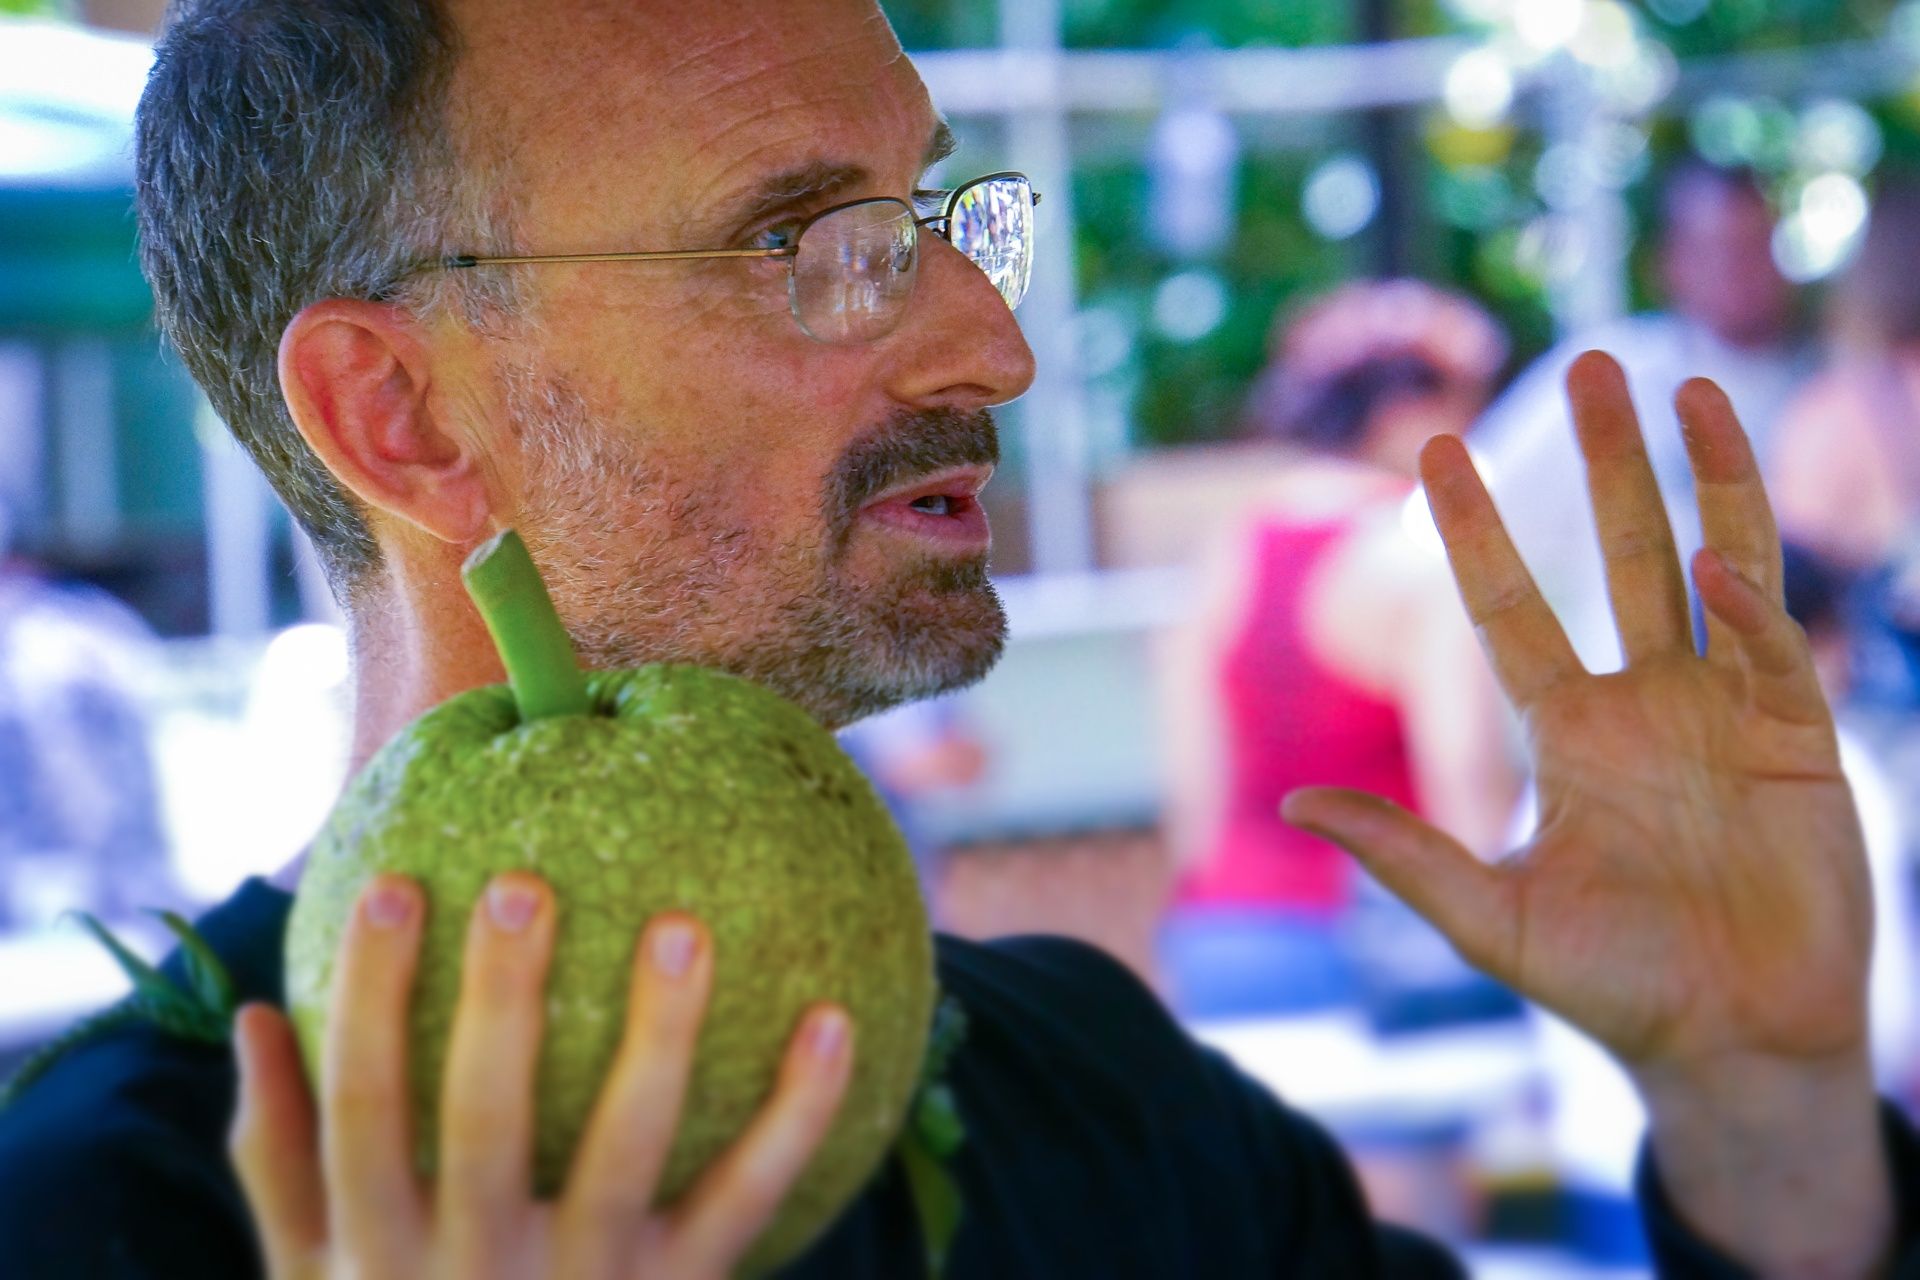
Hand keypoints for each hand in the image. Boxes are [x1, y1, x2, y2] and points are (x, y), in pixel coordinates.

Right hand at [228, 872, 853, 1278]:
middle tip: (520, 883)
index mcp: (378, 1257)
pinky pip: (751, 1195)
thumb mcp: (316, 1279)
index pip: (363, 1109)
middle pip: (487, 1118)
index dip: (368, 998)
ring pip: (626, 1147)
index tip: (388, 883)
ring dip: (659, 1035)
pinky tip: (837, 1015)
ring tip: (684, 924)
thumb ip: (281, 1158)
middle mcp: (477, 1272)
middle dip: (498, 1001)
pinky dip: (799, 1110)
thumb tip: (254, 1017)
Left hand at [1284, 352, 1888, 1271]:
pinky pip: (1772, 648)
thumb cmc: (1612, 985)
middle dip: (1608, 462)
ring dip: (1707, 478)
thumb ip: (1405, 853)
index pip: (1512, 606)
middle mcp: (1645, 701)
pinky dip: (1750, 605)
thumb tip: (1298, 800)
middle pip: (1622, 554)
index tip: (1435, 449)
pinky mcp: (1800, 737)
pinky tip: (1717, 563)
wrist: (1730, 1044)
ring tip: (1689, 384)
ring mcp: (1726, 709)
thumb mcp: (1492, 916)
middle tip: (1589, 363)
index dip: (1477, 529)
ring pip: (1718, 564)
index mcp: (1568, 732)